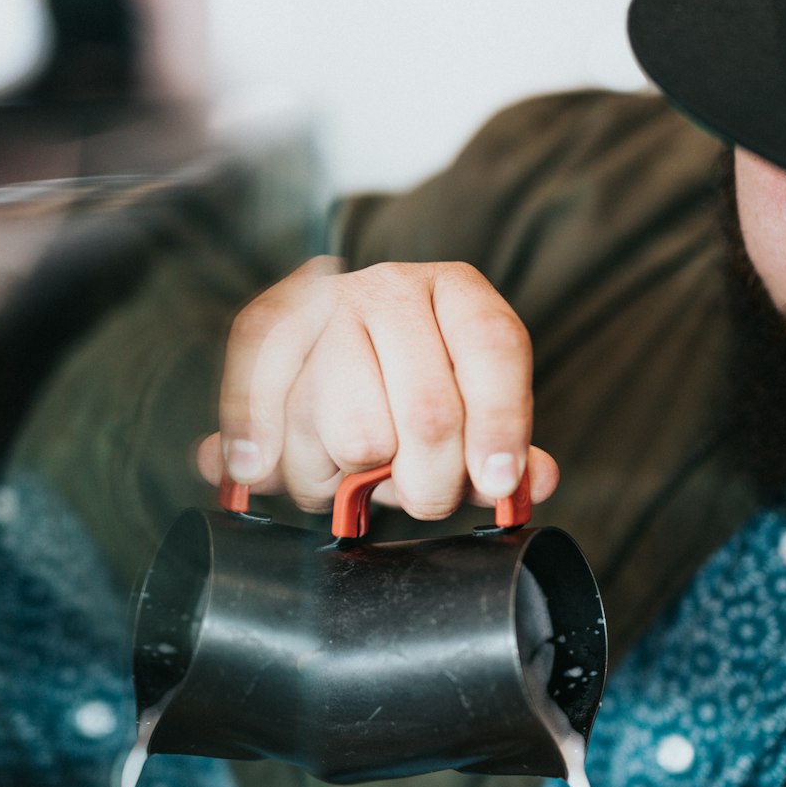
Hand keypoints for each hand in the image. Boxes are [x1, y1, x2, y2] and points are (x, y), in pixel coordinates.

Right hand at [195, 257, 559, 519]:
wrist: (344, 340)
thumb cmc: (419, 390)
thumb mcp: (472, 413)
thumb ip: (507, 450)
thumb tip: (528, 484)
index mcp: (459, 294)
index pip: (493, 350)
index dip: (500, 426)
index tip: (497, 485)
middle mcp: (391, 289)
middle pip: (428, 411)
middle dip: (430, 482)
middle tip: (423, 497)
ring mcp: (325, 306)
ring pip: (354, 431)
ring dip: (355, 478)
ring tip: (356, 471)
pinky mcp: (268, 328)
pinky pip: (258, 396)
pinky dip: (258, 441)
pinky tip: (257, 469)